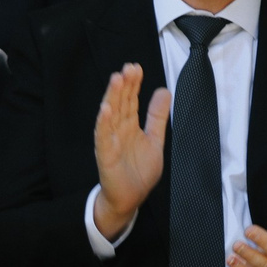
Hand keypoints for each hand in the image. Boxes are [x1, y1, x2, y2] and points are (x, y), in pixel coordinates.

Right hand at [91, 64, 168, 238]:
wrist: (130, 199)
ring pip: (110, 116)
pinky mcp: (106, 156)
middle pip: (120, 103)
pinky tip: (105, 111)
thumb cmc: (139, 171)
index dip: (133, 84)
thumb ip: (158, 117)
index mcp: (130, 126)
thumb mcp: (155, 140)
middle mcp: (118, 131)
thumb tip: (163, 90)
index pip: (130, 100)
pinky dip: (103, 124)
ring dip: (112, 97)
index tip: (136, 67)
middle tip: (128, 67)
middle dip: (124, 85)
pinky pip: (103, 138)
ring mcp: (110, 142)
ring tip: (116, 80)